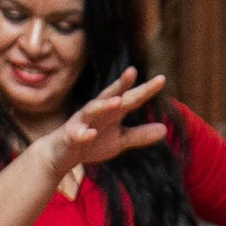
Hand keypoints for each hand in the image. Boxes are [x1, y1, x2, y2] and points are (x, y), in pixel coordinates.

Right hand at [50, 68, 171, 175]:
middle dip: (122, 84)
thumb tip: (164, 129)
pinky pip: (77, 133)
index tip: (161, 79)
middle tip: (132, 71)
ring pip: (93, 110)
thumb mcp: (119, 140)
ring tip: (118, 102)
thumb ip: (140, 134)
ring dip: (104, 105)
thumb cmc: (92, 143)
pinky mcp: (70, 136)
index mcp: (111, 111)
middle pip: (111, 95)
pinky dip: (84, 133)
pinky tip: (91, 134)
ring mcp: (82, 122)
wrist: (61, 154)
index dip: (144, 89)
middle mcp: (97, 111)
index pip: (130, 98)